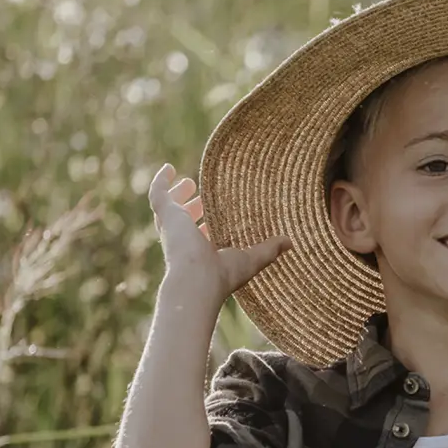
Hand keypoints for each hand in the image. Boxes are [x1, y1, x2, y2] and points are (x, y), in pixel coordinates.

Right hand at [148, 163, 290, 303]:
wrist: (198, 279)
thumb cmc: (222, 275)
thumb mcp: (250, 260)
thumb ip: (268, 250)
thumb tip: (290, 242)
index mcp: (201, 253)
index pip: (202, 236)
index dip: (207, 225)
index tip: (214, 214)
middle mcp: (185, 241)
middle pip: (185, 222)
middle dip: (192, 209)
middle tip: (201, 196)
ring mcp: (174, 228)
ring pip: (170, 208)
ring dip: (178, 195)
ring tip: (190, 182)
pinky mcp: (167, 215)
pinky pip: (158, 194)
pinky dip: (161, 181)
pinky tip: (169, 168)